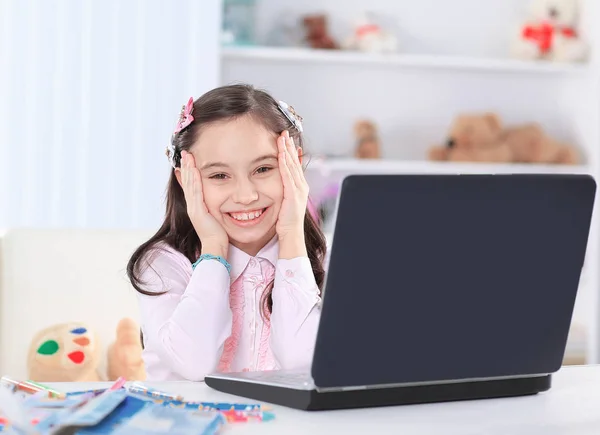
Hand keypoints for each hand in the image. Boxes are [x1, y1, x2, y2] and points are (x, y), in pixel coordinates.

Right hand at [180, 151, 228, 257]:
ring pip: (190, 184)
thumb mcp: (217, 217)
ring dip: (188, 169)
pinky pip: (195, 192)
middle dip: (187, 166)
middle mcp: (192, 206)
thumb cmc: (219, 236)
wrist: (216, 248)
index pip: (192, 185)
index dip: (190, 172)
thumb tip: (222, 202)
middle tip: (185, 152)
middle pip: (188, 182)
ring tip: (187, 156)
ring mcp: (193, 208)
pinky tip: (193, 170)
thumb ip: (216, 208)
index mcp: (197, 207)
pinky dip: (194, 180)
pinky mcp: (197, 211)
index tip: (189, 159)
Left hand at [276, 131, 308, 258]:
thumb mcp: (283, 204)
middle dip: (289, 146)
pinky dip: (284, 163)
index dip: (290, 152)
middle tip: (284, 132)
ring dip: (287, 150)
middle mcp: (301, 186)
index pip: (294, 165)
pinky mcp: (293, 194)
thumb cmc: (285, 223)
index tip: (285, 140)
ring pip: (292, 165)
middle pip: (294, 162)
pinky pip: (287, 175)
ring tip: (282, 137)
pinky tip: (280, 153)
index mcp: (299, 188)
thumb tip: (275, 187)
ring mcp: (298, 189)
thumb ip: (281, 193)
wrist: (291, 235)